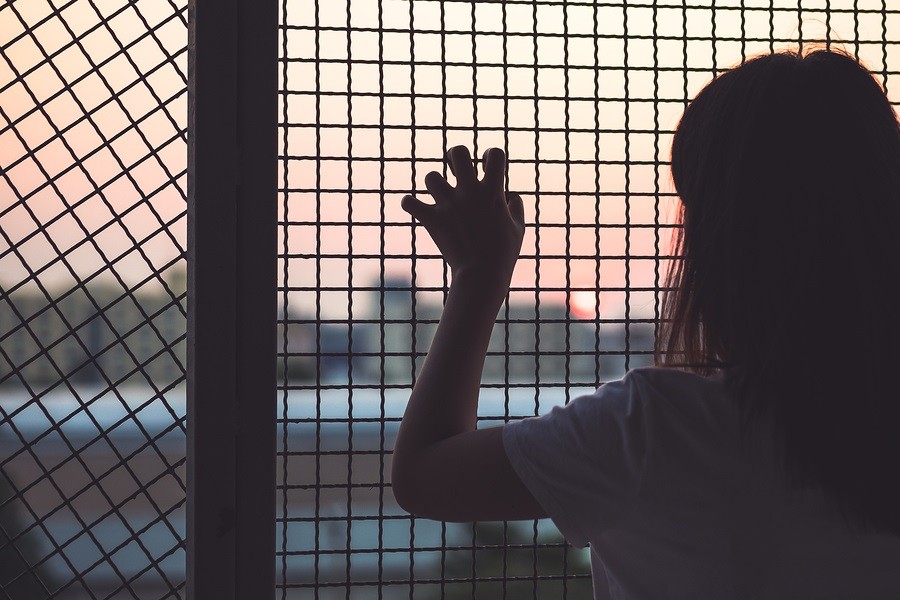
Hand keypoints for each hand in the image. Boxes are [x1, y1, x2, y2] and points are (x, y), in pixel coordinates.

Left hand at [401, 146, 525, 289]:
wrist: (482, 275)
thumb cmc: (503, 254)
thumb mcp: (518, 229)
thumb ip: (517, 209)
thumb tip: (513, 197)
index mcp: (493, 191)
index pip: (495, 154)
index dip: (491, 156)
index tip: (487, 169)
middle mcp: (470, 192)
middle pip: (458, 152)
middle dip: (455, 155)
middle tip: (455, 168)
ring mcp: (449, 205)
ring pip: (431, 176)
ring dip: (434, 184)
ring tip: (440, 197)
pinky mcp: (432, 220)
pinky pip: (409, 202)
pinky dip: (410, 203)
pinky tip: (416, 208)